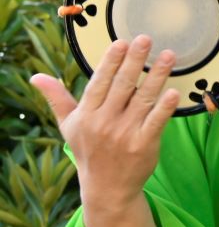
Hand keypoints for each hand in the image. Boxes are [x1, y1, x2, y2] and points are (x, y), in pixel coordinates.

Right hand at [32, 36, 180, 206]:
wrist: (107, 187)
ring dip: (157, 76)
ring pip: (143, 99)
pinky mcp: (144, 144)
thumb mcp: (68, 125)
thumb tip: (37, 77)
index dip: (111, 62)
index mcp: (86, 115)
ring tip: (169, 56)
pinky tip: (174, 91)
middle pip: (122, 85)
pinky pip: (157, 121)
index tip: (121, 42)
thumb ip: (57, 98)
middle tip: (146, 39)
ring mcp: (125, 133)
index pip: (99, 82)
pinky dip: (165, 106)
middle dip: (135, 60)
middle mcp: (105, 122)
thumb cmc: (89, 150)